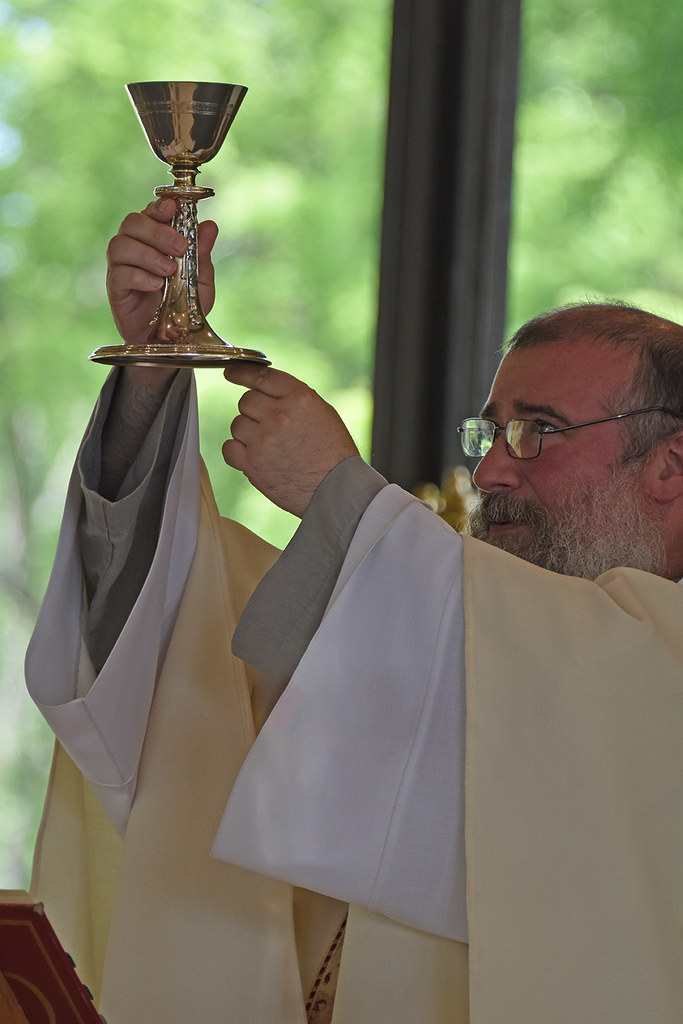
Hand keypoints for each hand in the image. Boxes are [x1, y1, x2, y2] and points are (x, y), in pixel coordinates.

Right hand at [106, 198, 218, 346]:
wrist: (170, 341)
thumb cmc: (183, 308)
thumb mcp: (200, 281)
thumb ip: (202, 254)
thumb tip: (210, 225)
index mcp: (155, 239)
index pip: (151, 212)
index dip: (159, 206)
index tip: (173, 208)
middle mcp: (134, 247)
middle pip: (132, 222)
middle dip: (158, 231)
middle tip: (180, 248)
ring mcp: (121, 266)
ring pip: (120, 244)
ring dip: (148, 254)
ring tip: (169, 271)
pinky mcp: (115, 288)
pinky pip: (119, 273)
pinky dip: (139, 276)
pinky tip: (156, 286)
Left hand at [222, 364, 359, 516]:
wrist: (336, 490)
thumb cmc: (334, 454)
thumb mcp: (323, 413)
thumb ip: (293, 397)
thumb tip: (264, 389)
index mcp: (299, 398)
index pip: (261, 376)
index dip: (241, 372)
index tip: (231, 372)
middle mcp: (279, 415)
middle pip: (246, 401)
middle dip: (256, 412)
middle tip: (272, 428)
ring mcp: (264, 440)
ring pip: (238, 424)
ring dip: (249, 433)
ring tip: (272, 447)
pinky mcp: (252, 464)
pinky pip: (229, 448)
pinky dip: (238, 452)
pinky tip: (256, 457)